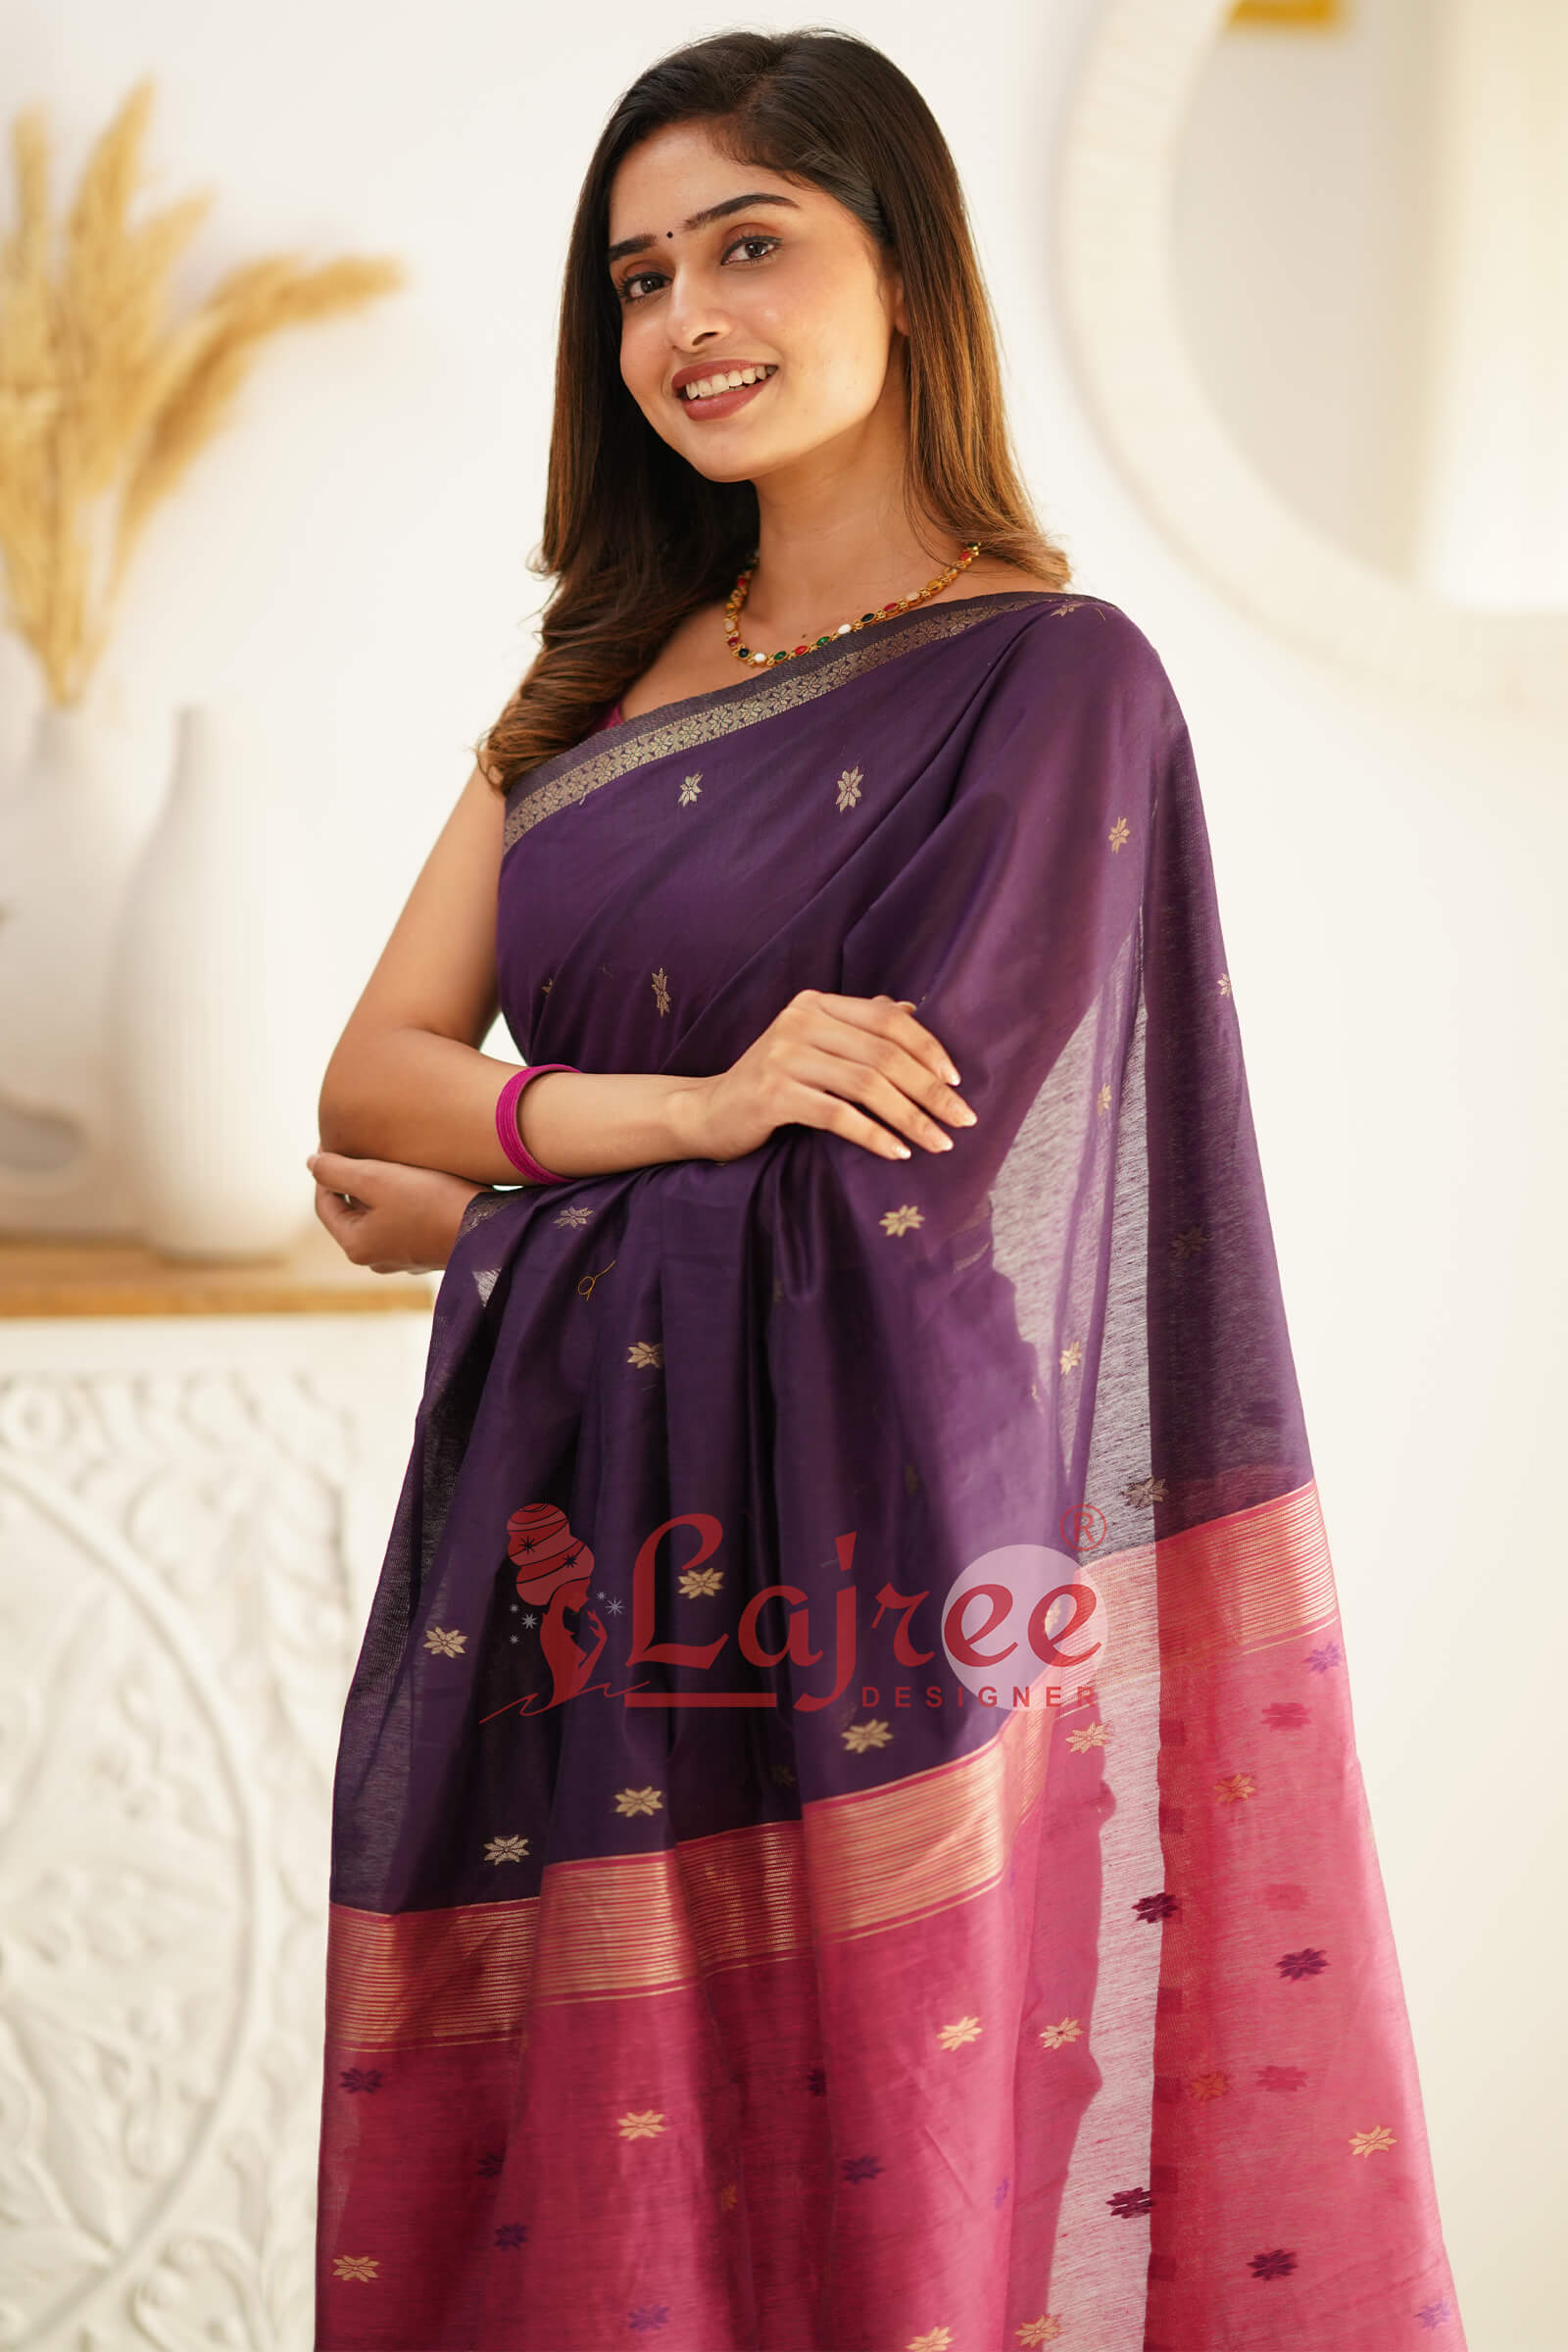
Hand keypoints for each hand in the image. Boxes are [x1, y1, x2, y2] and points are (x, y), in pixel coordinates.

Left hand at [306, 1149, 488, 1273]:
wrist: (492, 1228)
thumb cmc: (432, 1202)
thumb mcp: (376, 1178)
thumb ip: (336, 1170)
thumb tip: (311, 1162)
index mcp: (356, 1245)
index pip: (325, 1202)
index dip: (326, 1167)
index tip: (336, 1139)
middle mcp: (377, 1258)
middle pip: (353, 1209)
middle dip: (356, 1177)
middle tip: (367, 1145)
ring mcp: (405, 1257)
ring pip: (381, 1214)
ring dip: (383, 1187)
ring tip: (395, 1159)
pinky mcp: (430, 1249)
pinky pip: (407, 1220)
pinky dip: (406, 1199)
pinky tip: (422, 1179)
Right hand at [684, 990, 976, 1164]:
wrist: (709, 1113)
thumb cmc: (773, 1083)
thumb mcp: (814, 1046)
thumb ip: (858, 1026)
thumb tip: (912, 1010)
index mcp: (816, 1004)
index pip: (888, 1019)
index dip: (929, 1049)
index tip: (957, 1082)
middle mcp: (799, 1021)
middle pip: (883, 1055)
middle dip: (929, 1090)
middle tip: (962, 1119)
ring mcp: (783, 1056)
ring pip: (866, 1085)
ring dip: (910, 1118)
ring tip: (939, 1143)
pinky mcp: (772, 1094)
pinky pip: (838, 1115)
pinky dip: (873, 1135)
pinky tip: (897, 1153)